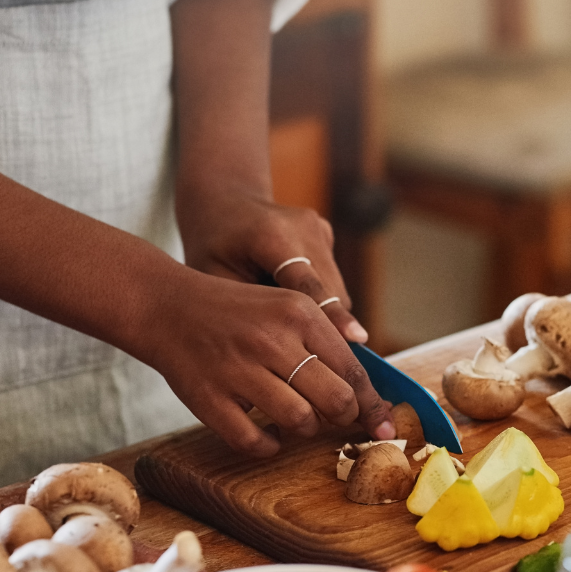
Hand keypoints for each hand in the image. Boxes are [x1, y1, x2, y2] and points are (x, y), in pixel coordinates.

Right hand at [143, 267, 394, 458]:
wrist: (167, 306)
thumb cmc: (237, 314)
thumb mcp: (285, 308)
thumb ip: (325, 341)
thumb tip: (366, 389)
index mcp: (298, 313)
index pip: (354, 370)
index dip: (373, 405)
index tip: (386, 427)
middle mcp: (271, 340)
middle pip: (336, 400)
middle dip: (342, 417)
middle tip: (333, 417)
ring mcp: (239, 370)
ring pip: (300, 421)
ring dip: (304, 429)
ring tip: (293, 416)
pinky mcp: (210, 399)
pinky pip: (255, 442)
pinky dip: (268, 447)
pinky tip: (266, 435)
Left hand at [179, 186, 369, 344]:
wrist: (223, 202)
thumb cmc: (213, 249)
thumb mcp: (217, 282)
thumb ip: (252, 313)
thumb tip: (291, 355)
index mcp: (272, 236)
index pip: (308, 285)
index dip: (332, 316)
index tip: (357, 340)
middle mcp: (304, 227)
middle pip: (332, 292)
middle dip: (330, 329)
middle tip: (321, 369)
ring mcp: (319, 227)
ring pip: (338, 290)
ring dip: (326, 318)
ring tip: (300, 338)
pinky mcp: (327, 233)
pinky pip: (333, 281)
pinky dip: (322, 301)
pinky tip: (297, 310)